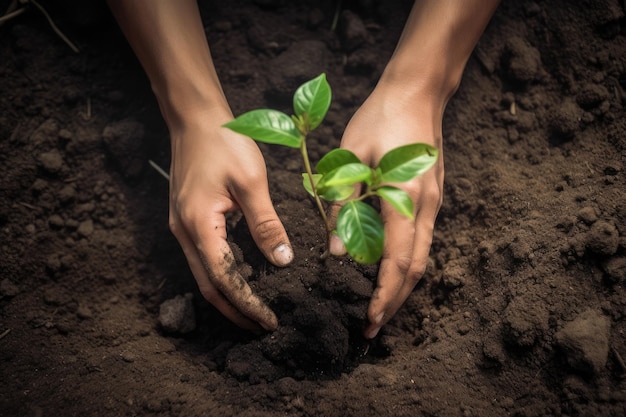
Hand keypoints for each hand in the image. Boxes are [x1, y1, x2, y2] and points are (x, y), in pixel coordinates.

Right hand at [168, 108, 292, 331]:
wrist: (195, 119)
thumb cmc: (223, 143)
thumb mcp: (251, 183)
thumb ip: (267, 224)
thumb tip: (283, 261)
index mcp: (199, 225)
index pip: (224, 279)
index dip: (247, 304)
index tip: (270, 321)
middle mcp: (184, 233)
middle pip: (208, 286)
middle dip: (235, 310)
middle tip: (262, 326)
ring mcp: (182, 227)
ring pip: (204, 274)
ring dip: (228, 295)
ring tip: (256, 308)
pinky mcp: (188, 219)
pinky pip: (204, 257)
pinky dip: (223, 274)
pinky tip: (244, 276)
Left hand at [329, 82, 443, 338]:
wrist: (417, 93)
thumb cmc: (380, 120)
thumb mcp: (350, 160)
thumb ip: (344, 207)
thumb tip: (337, 253)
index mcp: (404, 200)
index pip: (397, 262)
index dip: (384, 296)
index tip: (369, 321)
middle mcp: (425, 208)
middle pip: (415, 269)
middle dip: (396, 302)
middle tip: (373, 327)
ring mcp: (433, 204)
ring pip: (421, 258)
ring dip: (402, 286)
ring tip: (380, 307)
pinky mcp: (431, 198)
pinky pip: (421, 242)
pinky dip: (405, 264)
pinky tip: (388, 272)